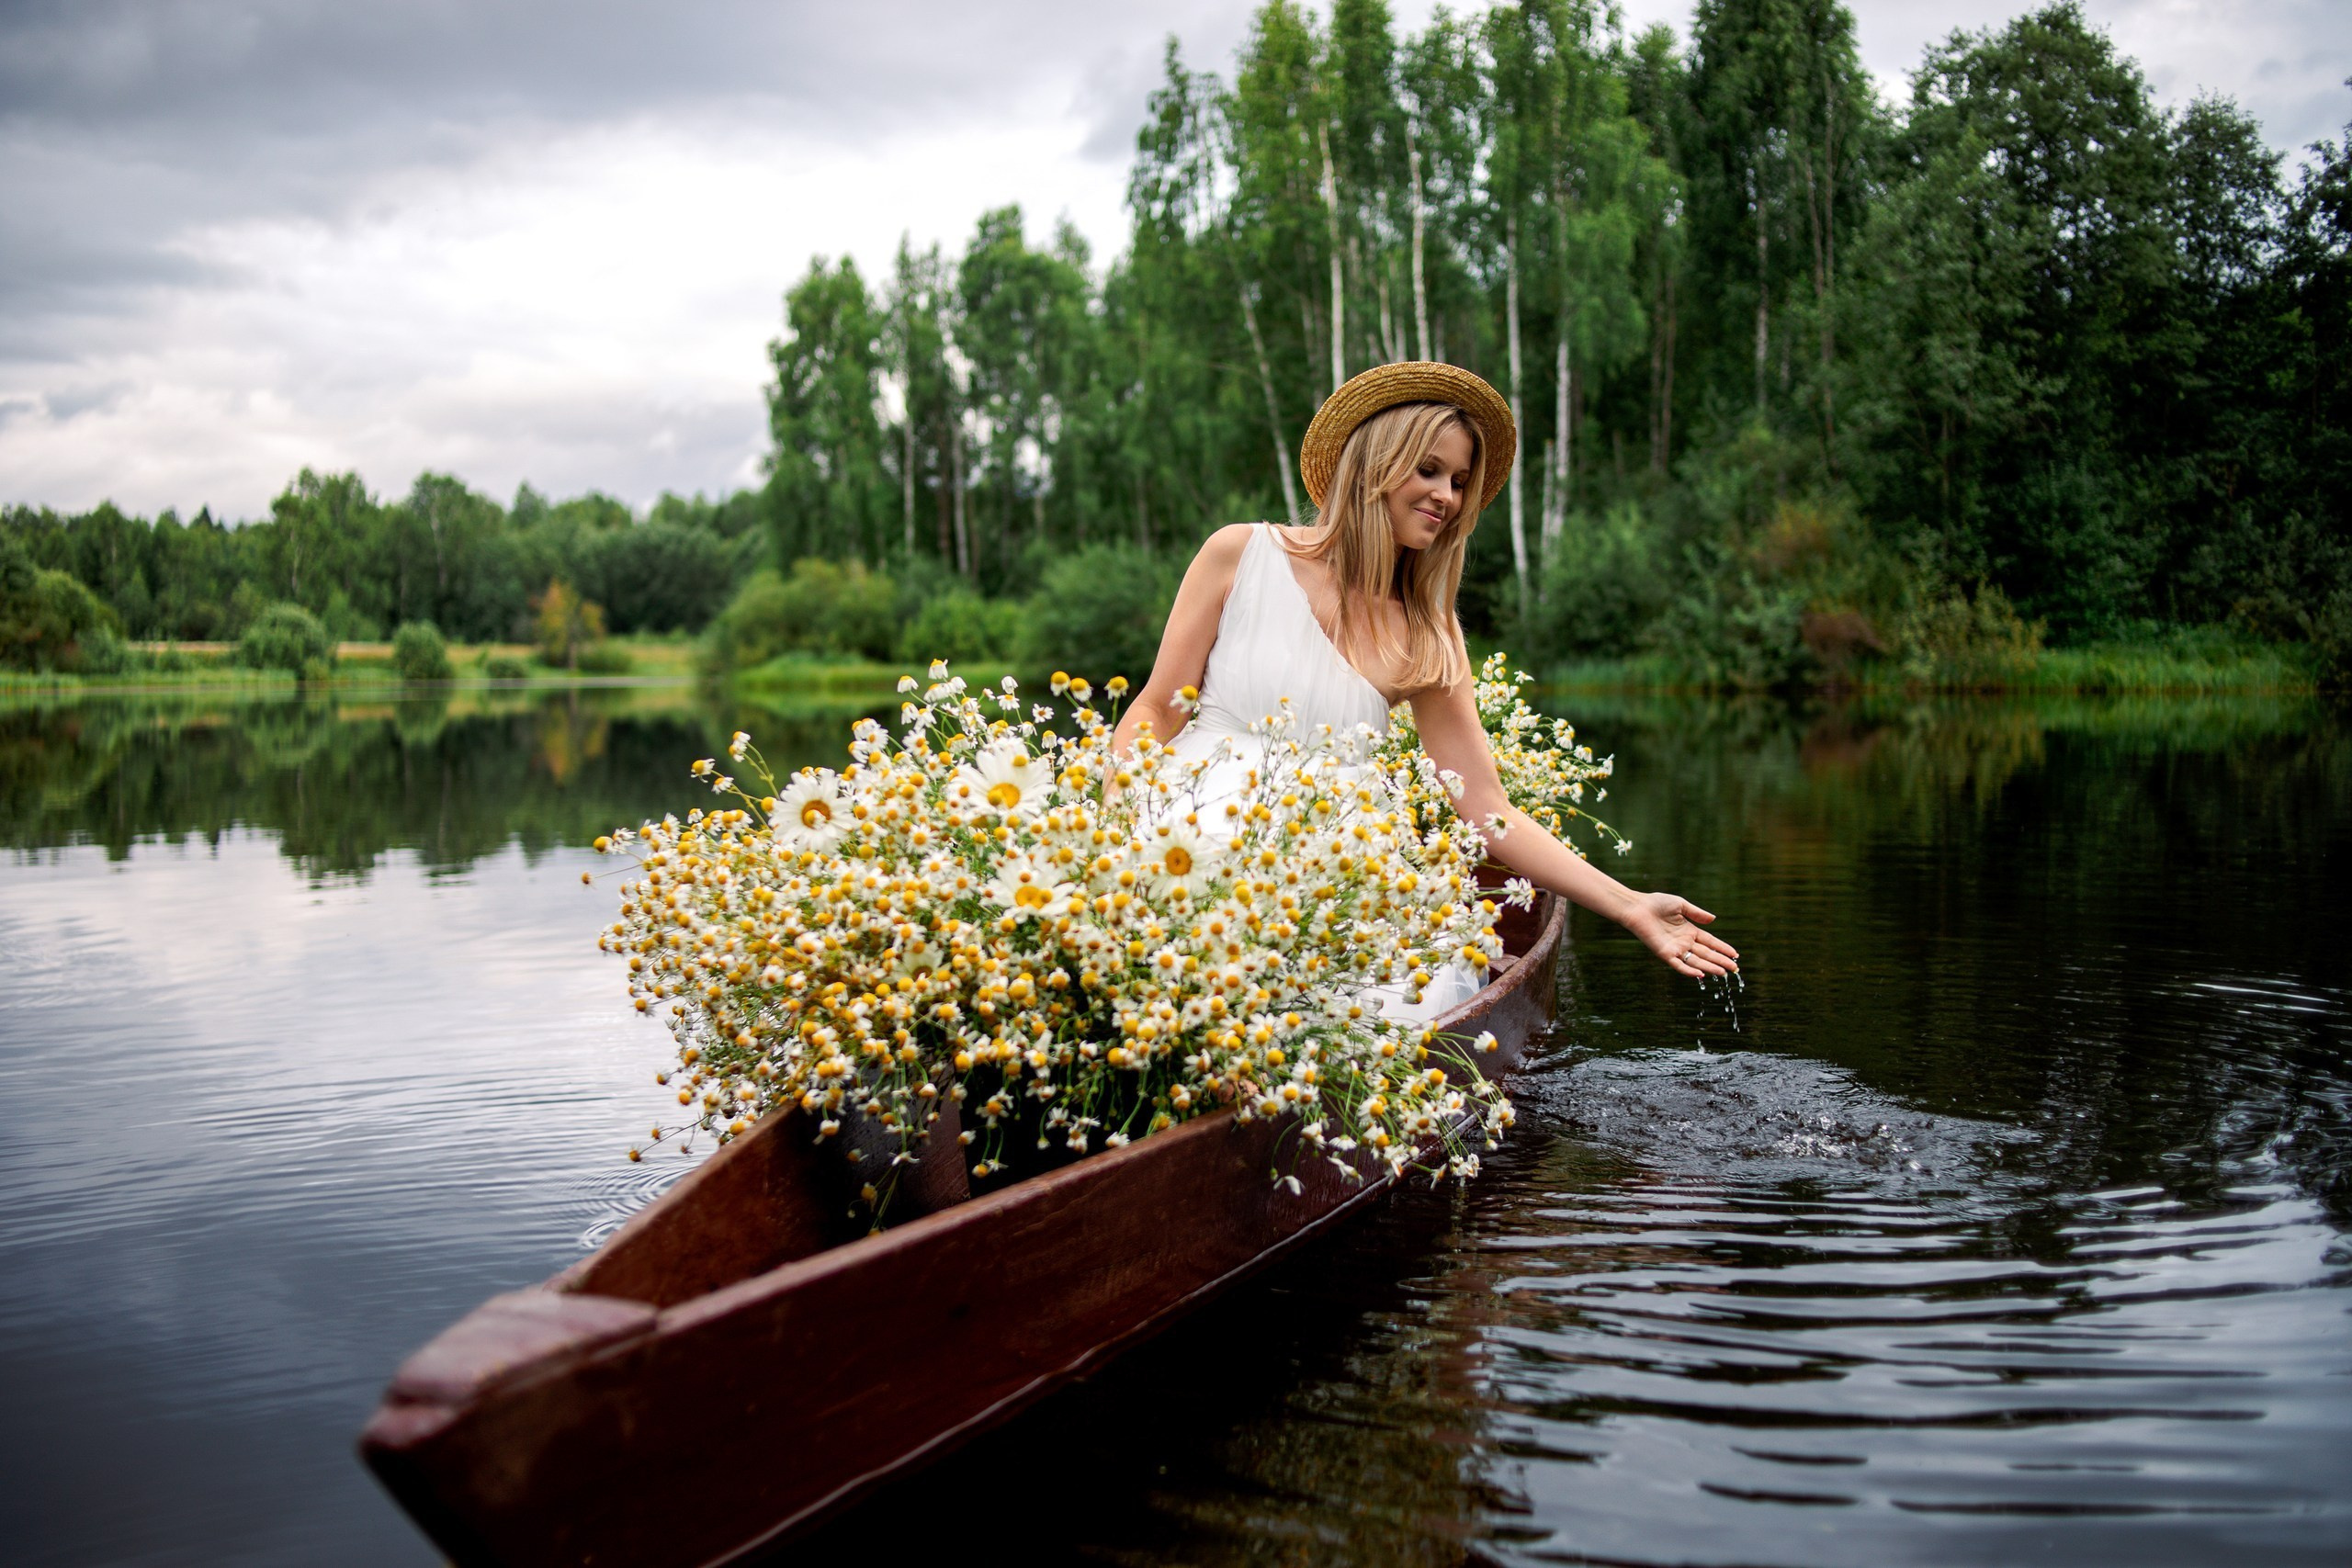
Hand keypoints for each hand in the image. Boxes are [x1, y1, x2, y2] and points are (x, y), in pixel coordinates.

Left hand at [1622, 892, 1738, 978]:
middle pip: (1706, 954)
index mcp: (1689, 930)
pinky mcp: (1664, 953)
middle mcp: (1684, 942)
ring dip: (1710, 967)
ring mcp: (1675, 949)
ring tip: (1723, 973)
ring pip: (1696, 961)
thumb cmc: (1657, 903)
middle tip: (1734, 969)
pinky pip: (1678, 965)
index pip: (1710, 942)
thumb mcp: (1681, 905)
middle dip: (1721, 961)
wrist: (1638, 907)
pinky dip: (1689, 971)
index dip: (1722, 948)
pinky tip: (1701, 975)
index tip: (1735, 955)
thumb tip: (1714, 919)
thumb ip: (1697, 913)